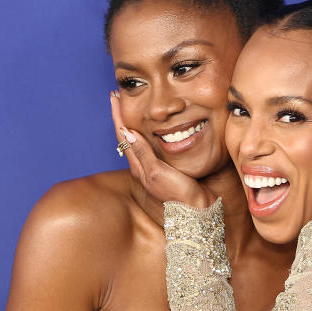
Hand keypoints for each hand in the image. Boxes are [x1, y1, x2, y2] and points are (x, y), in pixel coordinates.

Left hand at [111, 91, 213, 208]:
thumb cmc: (178, 195)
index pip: (123, 136)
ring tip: (132, 109)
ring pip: (138, 142)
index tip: (115, 97)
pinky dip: (148, 134)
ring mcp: (154, 169)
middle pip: (127, 137)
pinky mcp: (166, 171)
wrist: (197, 212)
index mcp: (138, 166)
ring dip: (134, 124)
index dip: (118, 116)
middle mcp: (143, 167)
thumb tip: (127, 131)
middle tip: (120, 99)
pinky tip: (154, 131)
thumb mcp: (158, 173)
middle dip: (122, 117)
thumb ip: (144, 153)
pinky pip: (152, 148)